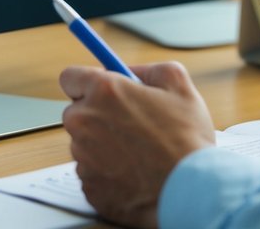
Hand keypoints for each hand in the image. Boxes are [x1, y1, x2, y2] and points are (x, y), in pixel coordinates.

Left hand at [60, 62, 215, 228]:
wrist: (190, 189)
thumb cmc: (186, 139)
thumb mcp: (178, 84)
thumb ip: (148, 70)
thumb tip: (131, 72)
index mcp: (104, 92)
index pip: (70, 78)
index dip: (85, 83)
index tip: (97, 89)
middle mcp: (85, 122)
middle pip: (76, 113)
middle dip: (96, 115)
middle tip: (128, 124)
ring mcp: (83, 158)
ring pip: (84, 145)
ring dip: (102, 146)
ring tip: (138, 153)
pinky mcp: (88, 186)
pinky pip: (91, 173)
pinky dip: (107, 173)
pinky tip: (133, 173)